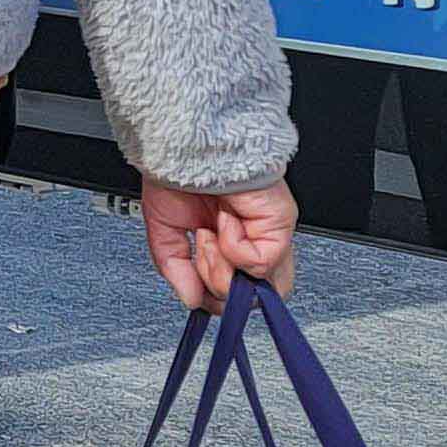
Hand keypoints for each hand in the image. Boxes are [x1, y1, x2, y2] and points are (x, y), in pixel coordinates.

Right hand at [144, 176, 299, 309]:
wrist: (186, 147)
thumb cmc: (179, 175)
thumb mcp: (167, 232)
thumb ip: (177, 269)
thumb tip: (190, 299)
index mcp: (232, 242)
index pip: (240, 291)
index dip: (216, 297)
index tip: (194, 283)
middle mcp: (255, 241)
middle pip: (259, 296)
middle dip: (222, 290)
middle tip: (203, 261)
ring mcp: (269, 234)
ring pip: (261, 286)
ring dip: (223, 270)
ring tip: (208, 237)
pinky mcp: (279, 224)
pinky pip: (259, 262)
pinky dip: (232, 248)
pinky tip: (222, 221)